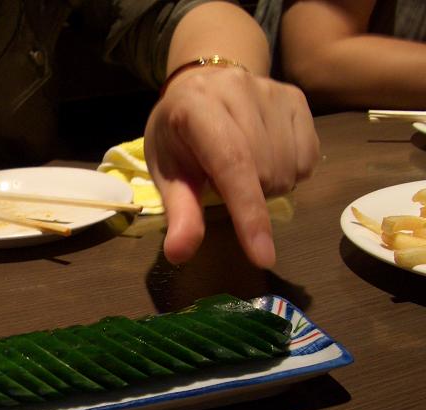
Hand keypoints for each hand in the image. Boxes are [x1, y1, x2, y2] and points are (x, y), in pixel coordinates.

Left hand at [143, 66, 319, 267]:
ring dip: (268, 186)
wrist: (201, 85)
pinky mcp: (297, 98)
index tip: (263, 257)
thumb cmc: (179, 135)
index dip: (249, 214)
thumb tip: (180, 255)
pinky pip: (308, 158)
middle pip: (265, 173)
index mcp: (197, 107)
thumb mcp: (167, 171)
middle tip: (220, 182)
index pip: (233, 165)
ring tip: (241, 168)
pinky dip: (289, 172)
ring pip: (289, 169)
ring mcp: (272, 92)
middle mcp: (239, 90)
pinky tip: (264, 159)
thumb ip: (179, 212)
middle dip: (247, 196)